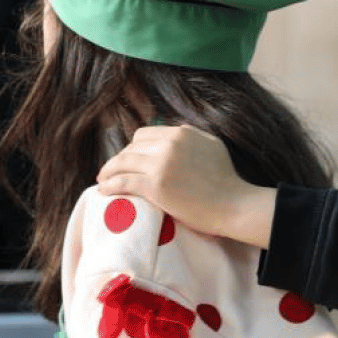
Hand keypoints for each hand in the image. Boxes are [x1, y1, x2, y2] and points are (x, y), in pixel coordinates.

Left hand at [96, 124, 276, 248]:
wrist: (233, 204)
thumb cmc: (226, 180)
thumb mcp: (212, 146)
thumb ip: (191, 137)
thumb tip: (173, 133)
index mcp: (182, 133)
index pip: (145, 135)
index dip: (134, 148)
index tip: (130, 160)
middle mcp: (169, 144)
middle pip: (131, 148)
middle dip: (120, 159)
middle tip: (114, 172)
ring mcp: (161, 164)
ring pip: (123, 162)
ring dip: (109, 171)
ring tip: (103, 180)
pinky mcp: (155, 185)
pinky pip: (123, 181)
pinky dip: (110, 185)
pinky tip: (105, 190)